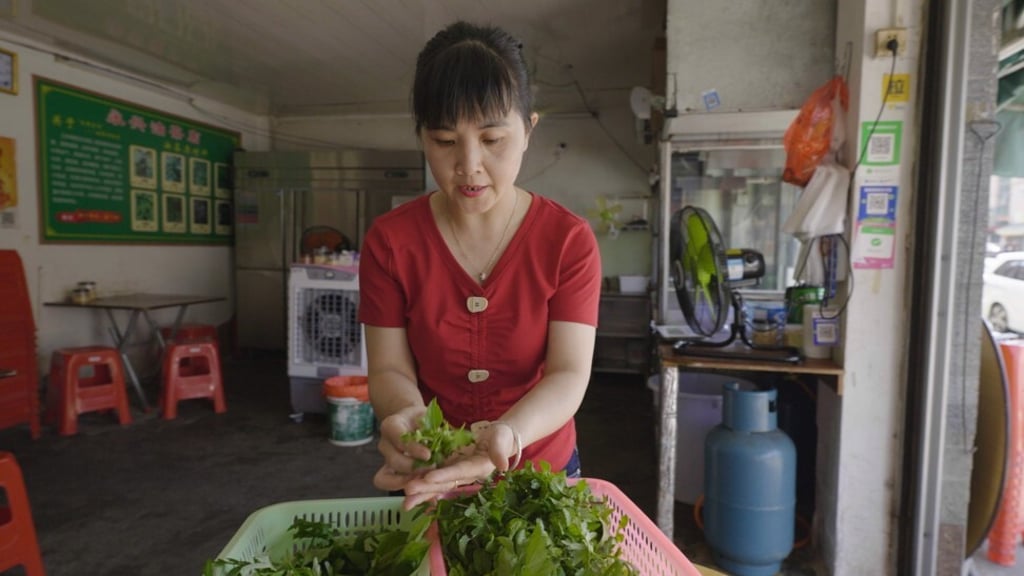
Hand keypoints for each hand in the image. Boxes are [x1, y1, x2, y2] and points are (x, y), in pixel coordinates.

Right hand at [372, 405, 430, 492]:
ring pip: (387, 477)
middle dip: (412, 468)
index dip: (412, 449)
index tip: (428, 455)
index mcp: (391, 426)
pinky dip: (404, 490)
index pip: (399, 439)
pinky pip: (389, 484)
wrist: (412, 422)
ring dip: (408, 482)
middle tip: (431, 470)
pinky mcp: (389, 472)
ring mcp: (385, 459)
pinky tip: (424, 494)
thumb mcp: (428, 416)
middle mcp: (385, 443)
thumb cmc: (422, 418)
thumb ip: (434, 427)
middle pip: (393, 460)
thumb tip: (446, 438)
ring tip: (426, 484)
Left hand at [398, 421, 516, 508]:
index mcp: (478, 468)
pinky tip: (407, 494)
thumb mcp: (502, 439)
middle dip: (426, 487)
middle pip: (444, 483)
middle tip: (408, 490)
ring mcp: (457, 474)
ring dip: (421, 492)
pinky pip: (434, 482)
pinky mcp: (450, 471)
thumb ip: (500, 450)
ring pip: (437, 485)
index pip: (459, 472)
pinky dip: (422, 487)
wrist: (498, 439)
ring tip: (404, 500)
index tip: (428, 477)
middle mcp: (466, 475)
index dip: (445, 475)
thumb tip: (503, 466)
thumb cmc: (501, 436)